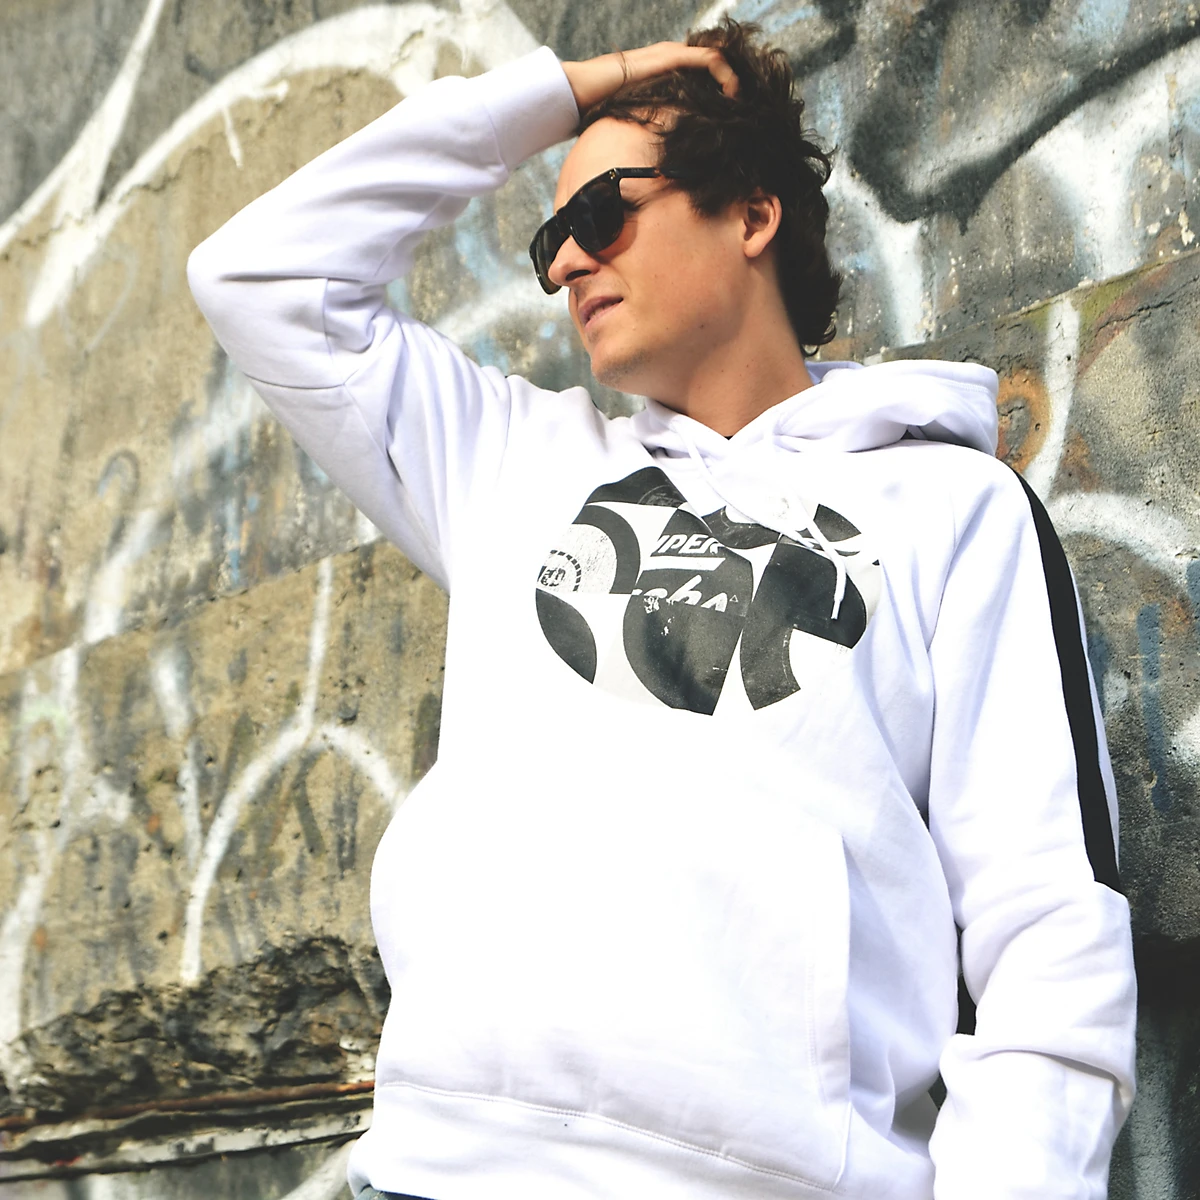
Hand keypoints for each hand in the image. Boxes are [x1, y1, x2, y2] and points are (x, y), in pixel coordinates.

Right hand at [561, 42, 736, 112]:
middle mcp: (672, 59)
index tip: (729, 114)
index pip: (701, 74)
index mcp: (665, 73)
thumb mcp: (634, 117)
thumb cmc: (601, 106)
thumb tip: (657, 156)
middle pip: (713, 65)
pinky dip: (726, 75)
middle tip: (742, 109)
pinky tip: (732, 94)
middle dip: (731, 85)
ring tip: (741, 102)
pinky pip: (710, 60)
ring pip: (716, 60)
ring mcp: (672, 55)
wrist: (585, 88)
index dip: (719, 90)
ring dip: (734, 80)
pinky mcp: (672, 57)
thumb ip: (650, 124)